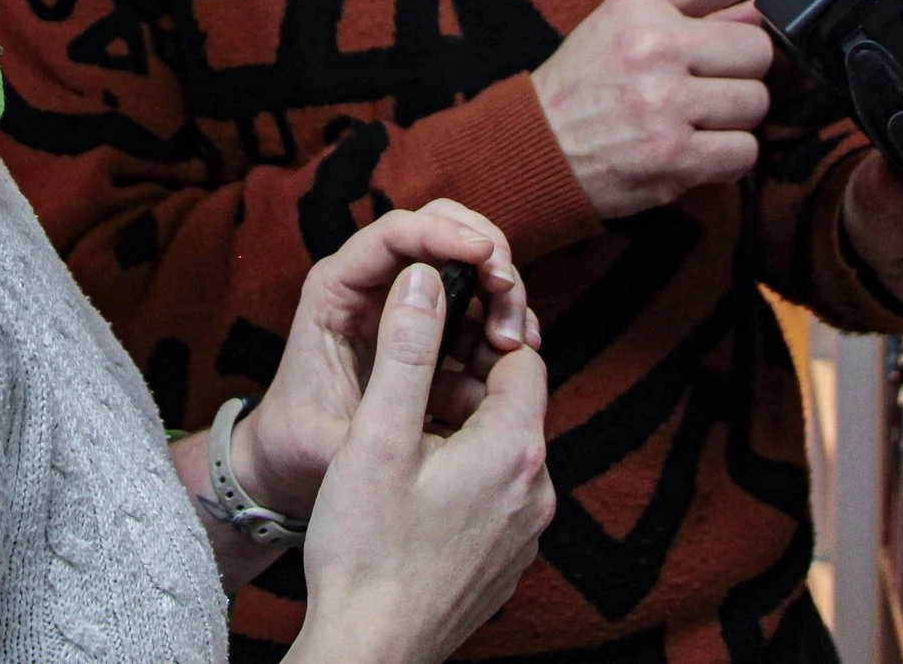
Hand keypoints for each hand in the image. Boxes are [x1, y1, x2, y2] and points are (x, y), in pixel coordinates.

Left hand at [235, 202, 535, 519]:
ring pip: (464, 264)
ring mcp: (400, 303)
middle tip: (508, 295)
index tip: (487, 257)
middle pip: (438, 228)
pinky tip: (518, 356)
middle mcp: (368, 283)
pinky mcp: (426, 330)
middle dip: (483, 251)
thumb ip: (374, 405)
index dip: (443, 234)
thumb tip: (423, 349)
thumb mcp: (331, 439)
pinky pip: (474, 308)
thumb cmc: (296, 446)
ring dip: (500, 291)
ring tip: (518, 342)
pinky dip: (501, 322)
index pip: (392, 234)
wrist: (288, 464)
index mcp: (334, 290)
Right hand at [288, 264, 555, 663]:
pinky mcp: (507, 565)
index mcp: (514, 448)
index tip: (441, 327)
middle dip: (471, 381)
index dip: (483, 332)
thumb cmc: (365, 549)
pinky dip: (467, 481)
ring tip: (405, 436)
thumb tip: (426, 276)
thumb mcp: (377, 435)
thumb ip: (407, 350)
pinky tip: (417, 494)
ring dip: (467, 433)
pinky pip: (498, 499)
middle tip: (413, 375)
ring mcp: (526, 534)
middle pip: (517, 405)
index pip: (523, 357)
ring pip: (507, 454)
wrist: (369, 652)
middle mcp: (537, 491)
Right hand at [530, 0, 795, 216]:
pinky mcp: (674, 158)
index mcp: (639, 3)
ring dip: (735, 118)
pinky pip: (744, 152)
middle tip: (707, 84)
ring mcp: (664, 105)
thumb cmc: (584, 85)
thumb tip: (768, 6)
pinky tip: (691, 150)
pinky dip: (726, 157)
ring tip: (691, 120)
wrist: (533, 150)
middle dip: (743, 71)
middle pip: (759, 49)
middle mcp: (653, 47)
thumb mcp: (620, 24)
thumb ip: (688, 10)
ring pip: (756, 103)